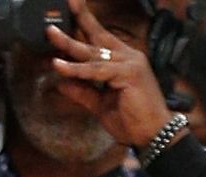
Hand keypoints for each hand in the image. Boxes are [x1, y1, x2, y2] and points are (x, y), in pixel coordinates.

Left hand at [47, 0, 174, 150]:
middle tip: (57, 12)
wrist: (154, 136)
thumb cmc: (132, 121)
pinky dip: (77, 69)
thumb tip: (61, 83)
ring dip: (69, 44)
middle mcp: (128, 56)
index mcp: (124, 60)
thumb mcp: (101, 105)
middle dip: (77, 20)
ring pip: (93, 52)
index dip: (85, 22)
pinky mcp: (128, 73)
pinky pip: (96, 70)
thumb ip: (83, 91)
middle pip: (96, 37)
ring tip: (51, 34)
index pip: (101, 38)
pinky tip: (60, 66)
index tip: (71, 6)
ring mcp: (129, 62)